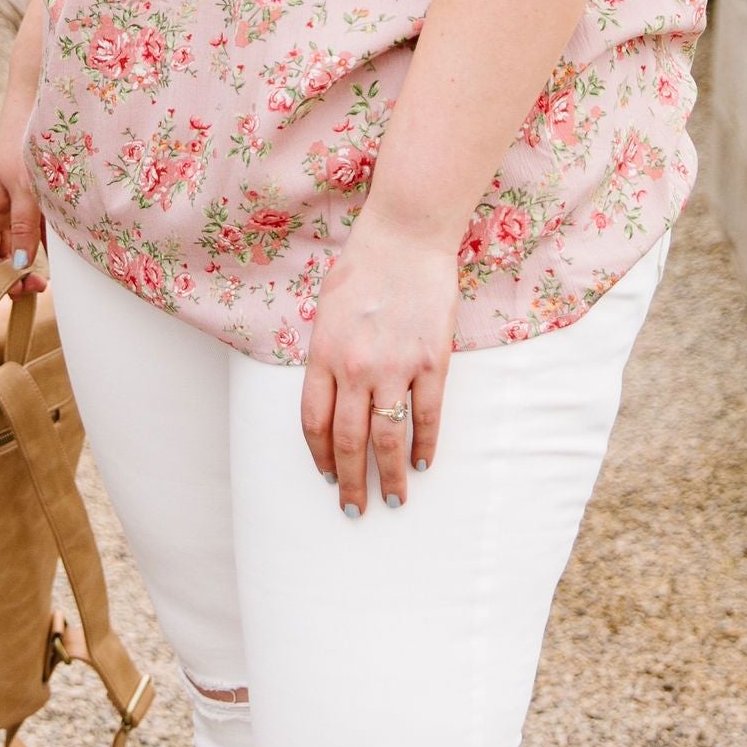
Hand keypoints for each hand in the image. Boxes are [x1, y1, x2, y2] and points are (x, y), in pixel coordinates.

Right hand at [0, 104, 45, 299]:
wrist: (40, 98)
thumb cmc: (26, 140)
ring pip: (25, 234)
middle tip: (41, 286)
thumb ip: (22, 225)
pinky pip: (45, 218)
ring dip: (37, 253)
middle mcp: (5, 204)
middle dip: (16, 271)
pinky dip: (53, 232)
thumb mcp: (25, 187)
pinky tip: (71, 239)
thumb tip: (17, 265)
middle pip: (3, 248)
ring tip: (58, 270)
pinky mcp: (43, 186)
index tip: (15, 291)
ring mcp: (24, 195)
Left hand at [302, 215, 458, 516]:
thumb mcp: (326, 310)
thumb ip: (324, 355)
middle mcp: (354, 367)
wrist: (405, 236)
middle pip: (349, 441)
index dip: (321, 458)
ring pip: (388, 437)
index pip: (314, 424)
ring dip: (389, 476)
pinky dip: (425, 445)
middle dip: (352, 483)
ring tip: (395, 500)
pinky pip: (427, 415)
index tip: (329, 478)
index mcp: (323, 355)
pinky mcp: (431, 361)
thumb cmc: (363, 268)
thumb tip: (327, 395)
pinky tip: (422, 463)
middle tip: (356, 509)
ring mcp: (395, 366)